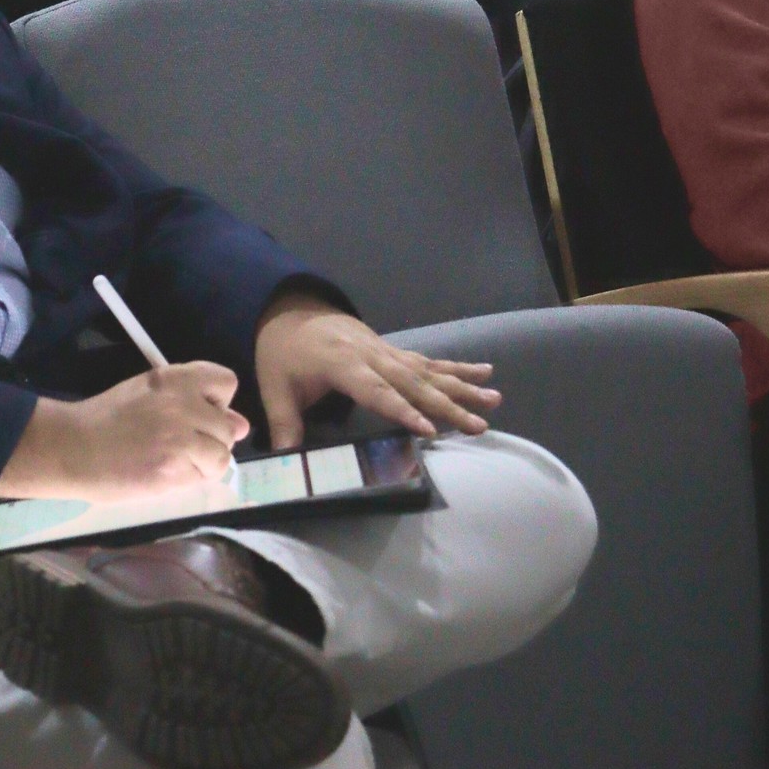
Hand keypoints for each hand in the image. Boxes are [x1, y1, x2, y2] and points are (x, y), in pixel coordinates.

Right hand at [0, 362, 251, 501]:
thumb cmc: (106, 419)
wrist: (72, 448)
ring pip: (221, 456)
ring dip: (204, 463)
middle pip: (229, 426)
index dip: (217, 402)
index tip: (198, 413)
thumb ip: (191, 401)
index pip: (226, 383)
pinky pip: (202, 478)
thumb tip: (239, 423)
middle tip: (182, 444)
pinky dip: (189, 480)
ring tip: (175, 462)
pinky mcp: (174, 470)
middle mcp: (183, 404)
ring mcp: (180, 438)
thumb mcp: (147, 392)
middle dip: (212, 438)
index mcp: (175, 378)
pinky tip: (165, 474)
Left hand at [253, 292, 500, 448]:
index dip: (402, 411)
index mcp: (342, 365)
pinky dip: (457, 366)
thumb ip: (284, 423)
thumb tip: (284, 458)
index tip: (430, 430)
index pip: (377, 392)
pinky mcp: (393, 349)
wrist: (289, 310)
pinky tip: (485, 370)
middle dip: (448, 405)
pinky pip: (429, 359)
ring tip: (494, 400)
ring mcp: (386, 350)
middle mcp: (371, 355)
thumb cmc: (282, 354)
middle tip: (479, 425)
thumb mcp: (275, 388)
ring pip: (429, 370)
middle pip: (414, 383)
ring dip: (463, 386)